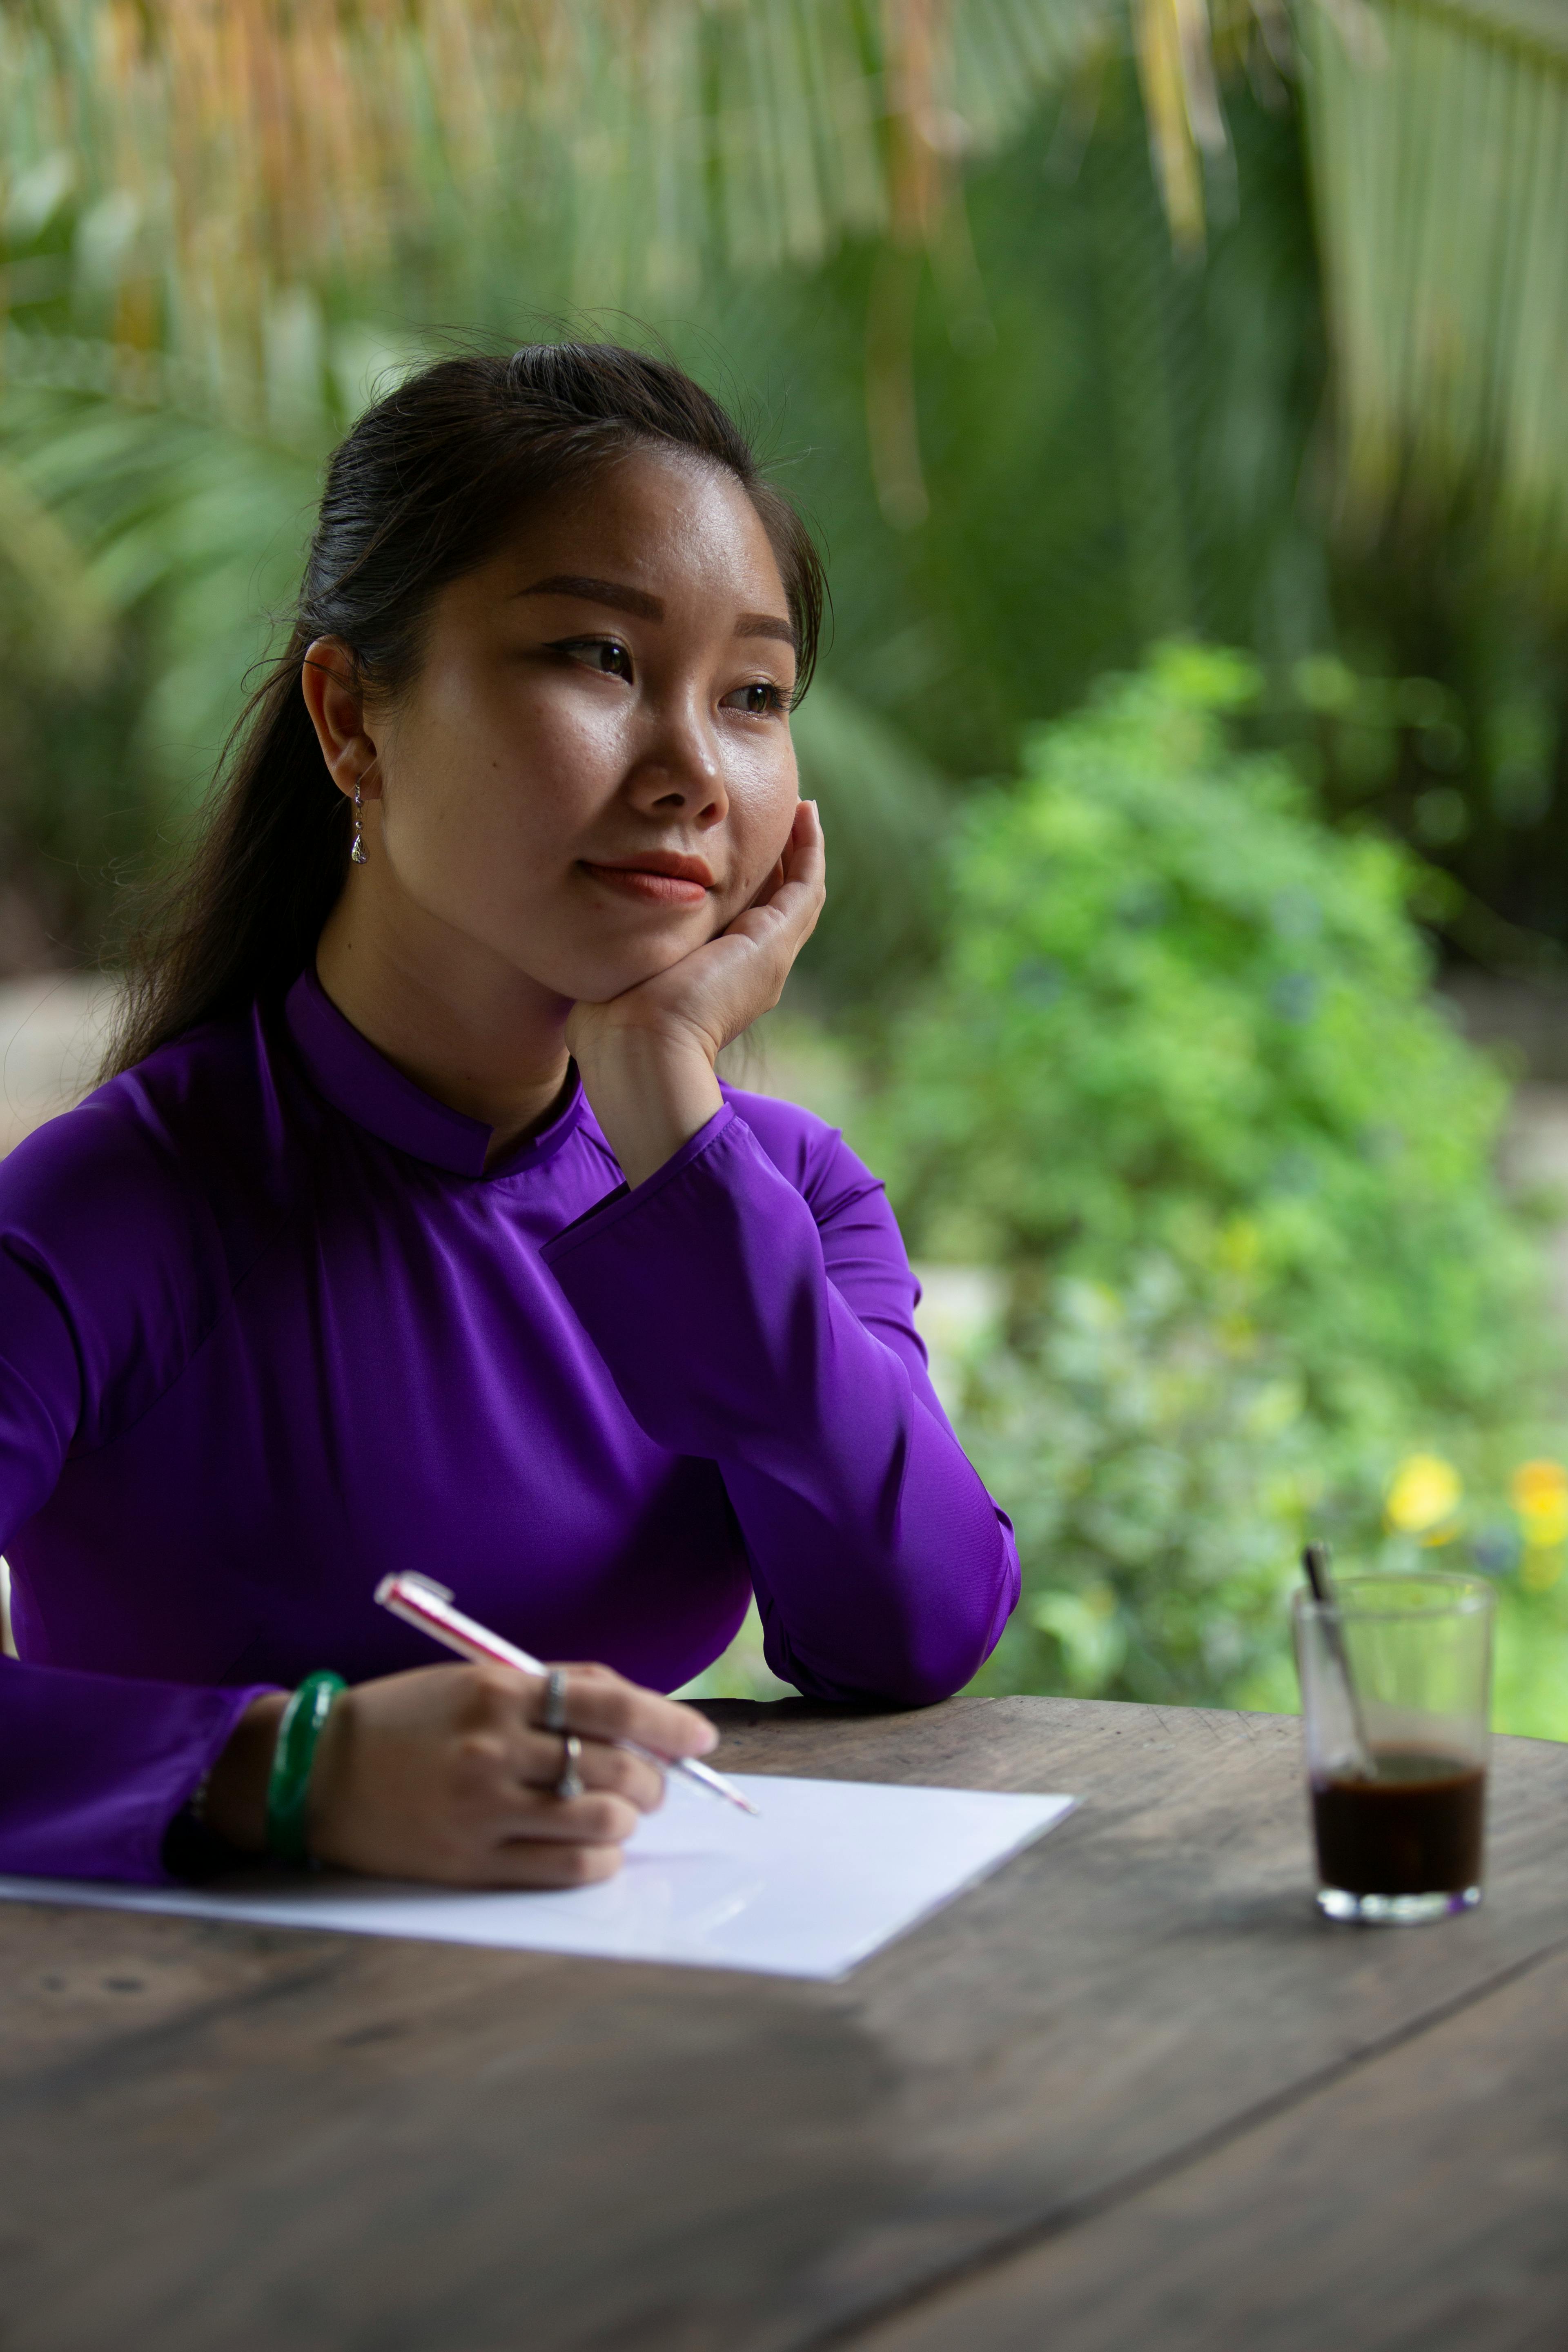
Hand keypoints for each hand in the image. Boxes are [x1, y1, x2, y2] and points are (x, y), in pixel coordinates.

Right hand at [204, 1662, 718, 1886]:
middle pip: (616, 1766)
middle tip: (655, 1782)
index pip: (613, 1705)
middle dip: (655, 1778)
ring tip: (618, 1812)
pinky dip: (599, 1861)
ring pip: (602, 1820)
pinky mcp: (473, 1863)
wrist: (315, 1773)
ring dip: (628, 1817)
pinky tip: (595, 1849)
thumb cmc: (408, 1720)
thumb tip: (640, 1711)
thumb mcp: (476, 1680)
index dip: (671, 1723)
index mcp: (499, 1692)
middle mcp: (496, 1750)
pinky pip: (568, 1869)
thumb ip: (556, 1689)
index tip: (700, 1738)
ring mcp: (485, 1810)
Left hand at [566, 799, 824, 1187]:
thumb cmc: (612, 1025)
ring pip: (798, 892)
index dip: (741, 879)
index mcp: (714, 976)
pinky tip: (807, 814)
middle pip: (773, 902)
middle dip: (776, 859)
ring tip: (800, 807)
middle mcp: (749, 966)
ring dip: (800, 847)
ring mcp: (768, 955)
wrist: (639, 1047)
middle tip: (779, 813)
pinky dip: (810, 849)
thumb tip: (595, 933)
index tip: (731, 843)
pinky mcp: (775, 942)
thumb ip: (620, 951)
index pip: (738, 917)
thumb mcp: (619, 972)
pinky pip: (806, 885)